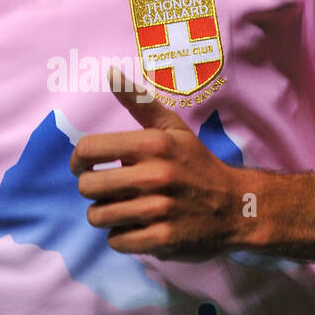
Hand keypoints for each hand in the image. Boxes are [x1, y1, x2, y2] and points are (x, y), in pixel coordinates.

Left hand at [70, 73, 251, 259]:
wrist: (237, 206)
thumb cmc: (197, 164)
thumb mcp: (173, 129)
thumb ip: (139, 102)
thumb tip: (110, 73)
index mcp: (153, 144)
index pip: (87, 150)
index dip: (78, 161)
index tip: (85, 167)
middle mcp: (155, 175)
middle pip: (87, 186)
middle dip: (92, 189)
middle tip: (109, 190)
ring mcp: (160, 210)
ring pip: (97, 216)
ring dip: (105, 214)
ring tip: (124, 208)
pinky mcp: (164, 239)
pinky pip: (116, 241)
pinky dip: (121, 237)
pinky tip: (138, 227)